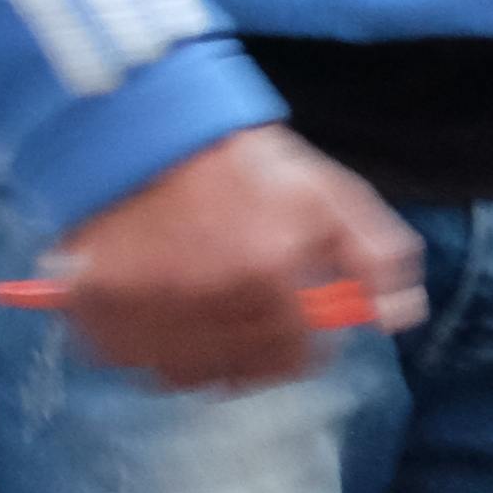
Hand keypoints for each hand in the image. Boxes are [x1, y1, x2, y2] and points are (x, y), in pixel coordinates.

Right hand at [43, 126, 422, 390]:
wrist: (134, 117)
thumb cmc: (237, 156)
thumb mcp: (325, 189)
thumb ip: (375, 254)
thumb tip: (397, 317)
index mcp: (268, 270)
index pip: (299, 356)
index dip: (299, 342)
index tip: (286, 318)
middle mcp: (209, 297)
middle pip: (244, 372)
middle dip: (250, 348)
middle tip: (238, 308)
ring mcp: (147, 305)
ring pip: (187, 375)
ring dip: (197, 354)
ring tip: (194, 310)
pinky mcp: (96, 304)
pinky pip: (129, 360)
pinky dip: (140, 347)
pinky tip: (150, 310)